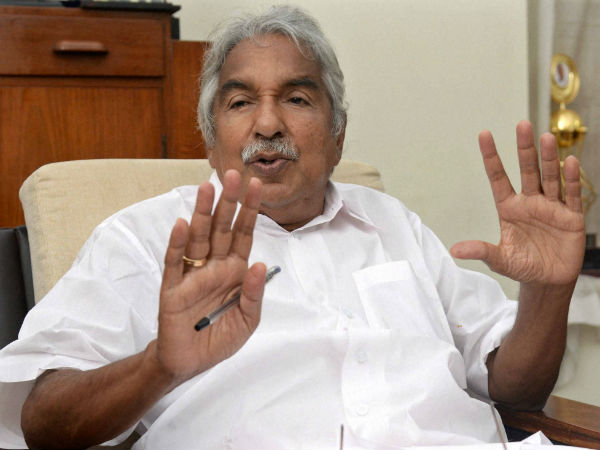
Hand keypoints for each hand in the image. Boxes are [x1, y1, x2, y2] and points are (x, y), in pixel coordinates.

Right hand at [156, 169, 264, 384]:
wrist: (190, 362)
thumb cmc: (219, 338)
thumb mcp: (247, 321)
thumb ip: (254, 295)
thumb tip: (259, 265)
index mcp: (234, 271)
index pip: (244, 235)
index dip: (250, 211)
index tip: (257, 185)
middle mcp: (214, 266)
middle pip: (222, 228)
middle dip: (228, 202)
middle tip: (232, 175)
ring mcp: (192, 274)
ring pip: (198, 238)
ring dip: (203, 213)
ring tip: (207, 188)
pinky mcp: (172, 288)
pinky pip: (175, 262)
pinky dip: (178, 244)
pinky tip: (182, 224)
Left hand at [451, 121, 584, 284]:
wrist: (548, 282)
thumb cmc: (522, 267)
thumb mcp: (499, 260)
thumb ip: (481, 251)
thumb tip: (454, 250)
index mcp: (509, 208)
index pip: (498, 178)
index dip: (492, 157)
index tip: (484, 135)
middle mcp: (530, 202)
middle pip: (527, 171)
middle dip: (524, 149)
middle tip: (522, 125)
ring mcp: (551, 207)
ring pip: (550, 178)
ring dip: (548, 158)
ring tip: (545, 138)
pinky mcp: (571, 217)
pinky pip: (572, 195)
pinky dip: (571, 180)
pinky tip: (569, 162)